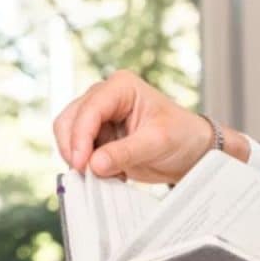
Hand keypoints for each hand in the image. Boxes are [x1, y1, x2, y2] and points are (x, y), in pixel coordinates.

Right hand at [53, 70, 247, 183]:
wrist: (191, 150)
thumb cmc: (182, 135)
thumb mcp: (157, 143)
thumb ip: (124, 152)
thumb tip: (93, 164)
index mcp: (122, 87)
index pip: (90, 109)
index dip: (80, 137)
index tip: (82, 163)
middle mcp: (105, 96)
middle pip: (70, 120)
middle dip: (74, 148)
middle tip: (86, 173)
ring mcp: (99, 116)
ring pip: (68, 135)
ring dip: (80, 157)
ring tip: (105, 173)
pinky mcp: (97, 135)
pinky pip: (78, 149)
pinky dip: (87, 164)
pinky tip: (109, 173)